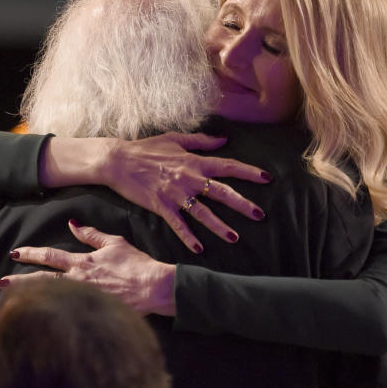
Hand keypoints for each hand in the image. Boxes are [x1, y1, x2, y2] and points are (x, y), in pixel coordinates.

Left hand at [0, 221, 176, 315]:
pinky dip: (52, 314)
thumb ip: (91, 235)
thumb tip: (73, 225)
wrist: (153, 288)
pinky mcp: (92, 312)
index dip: (31, 253)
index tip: (16, 253)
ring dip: (31, 297)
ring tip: (12, 300)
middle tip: (2, 282)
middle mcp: (79, 281)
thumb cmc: (137, 264)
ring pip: (52, 298)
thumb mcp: (114, 243)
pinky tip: (39, 318)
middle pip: (44, 280)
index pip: (50, 256)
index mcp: (83, 262)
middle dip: (21, 280)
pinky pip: (68, 313)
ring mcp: (84, 299)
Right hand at [97, 132, 269, 251]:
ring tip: (235, 238)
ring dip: (220, 226)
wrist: (118, 161)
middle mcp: (189, 178)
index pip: (228, 166)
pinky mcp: (161, 206)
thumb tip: (224, 138)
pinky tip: (199, 248)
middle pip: (222, 192)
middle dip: (243, 204)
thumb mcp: (176, 139)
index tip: (267, 178)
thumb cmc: (146, 148)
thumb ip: (201, 141)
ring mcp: (175, 194)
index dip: (249, 172)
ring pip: (203, 213)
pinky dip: (189, 237)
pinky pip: (178, 224)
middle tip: (260, 215)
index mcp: (195, 161)